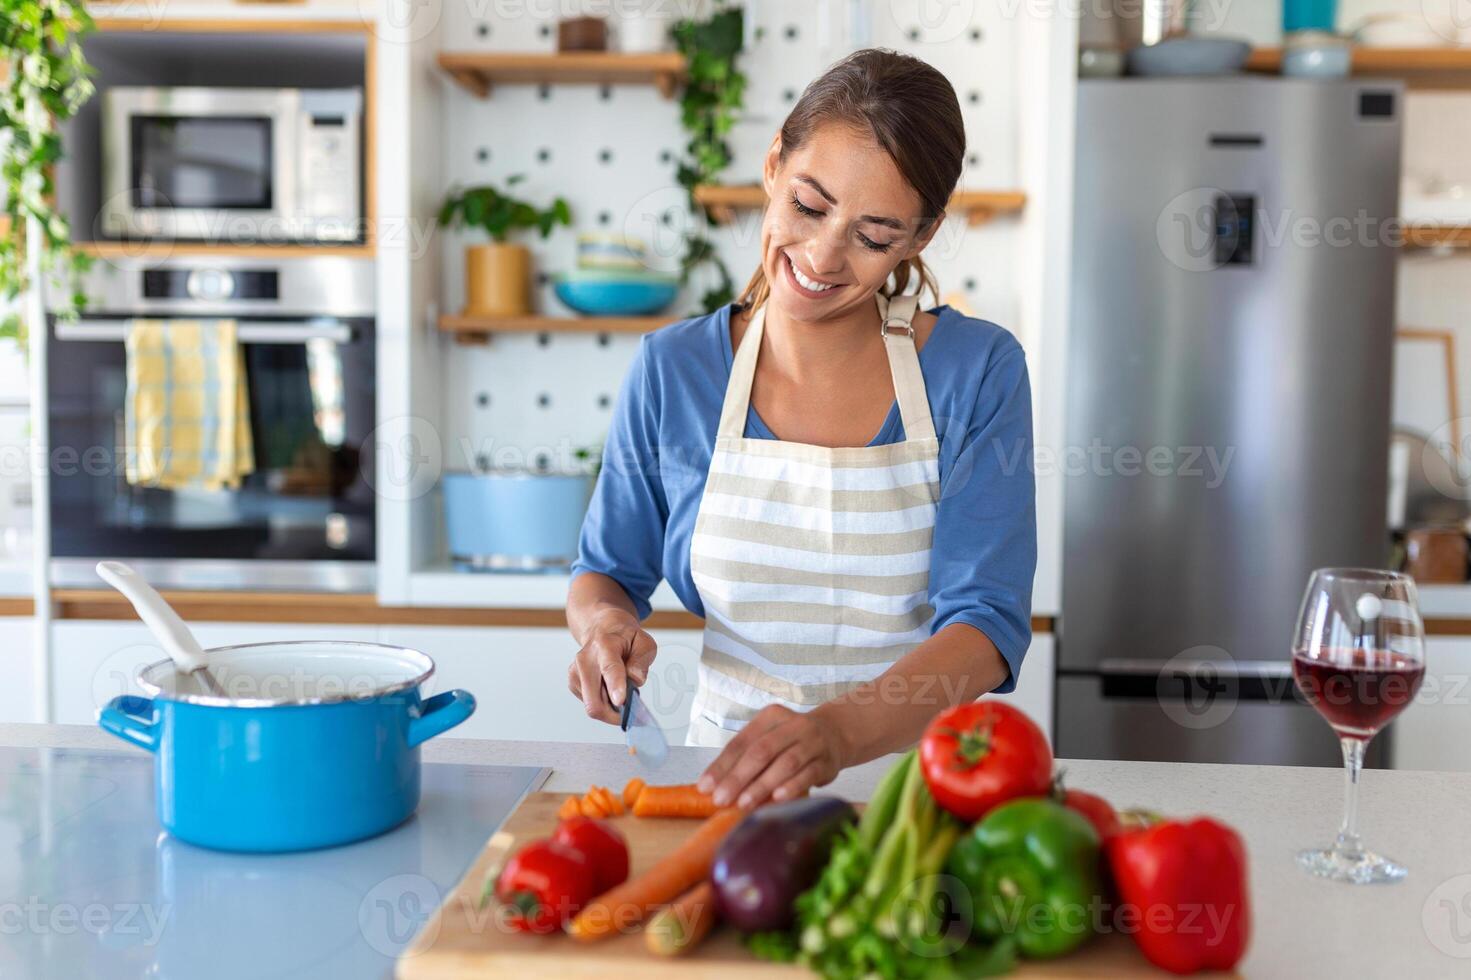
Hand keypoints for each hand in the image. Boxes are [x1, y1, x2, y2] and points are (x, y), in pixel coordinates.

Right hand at [567, 610, 656, 724]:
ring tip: (622, 690)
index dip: (615, 686)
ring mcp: (575, 673)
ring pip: (594, 707)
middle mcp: (585, 659)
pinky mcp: (573, 684)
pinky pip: (591, 704)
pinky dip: (605, 703)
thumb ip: (642, 661)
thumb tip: (635, 680)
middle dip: (615, 714)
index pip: (609, 668)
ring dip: (611, 707)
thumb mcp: (644, 642)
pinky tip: (610, 688)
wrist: (602, 629)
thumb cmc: (624, 638)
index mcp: (605, 645)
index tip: (620, 701)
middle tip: (633, 714)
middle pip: (594, 701)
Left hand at [697, 704, 848, 809]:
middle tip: (721, 799)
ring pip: (785, 763)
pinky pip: (808, 774)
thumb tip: (712, 787)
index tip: (705, 787)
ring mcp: (812, 742)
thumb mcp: (769, 739)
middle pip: (761, 751)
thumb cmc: (791, 742)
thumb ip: (744, 759)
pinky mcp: (827, 761)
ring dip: (762, 785)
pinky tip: (777, 798)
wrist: (836, 734)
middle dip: (738, 777)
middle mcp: (792, 725)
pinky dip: (792, 786)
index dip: (722, 765)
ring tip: (743, 803)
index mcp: (770, 717)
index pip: (741, 742)